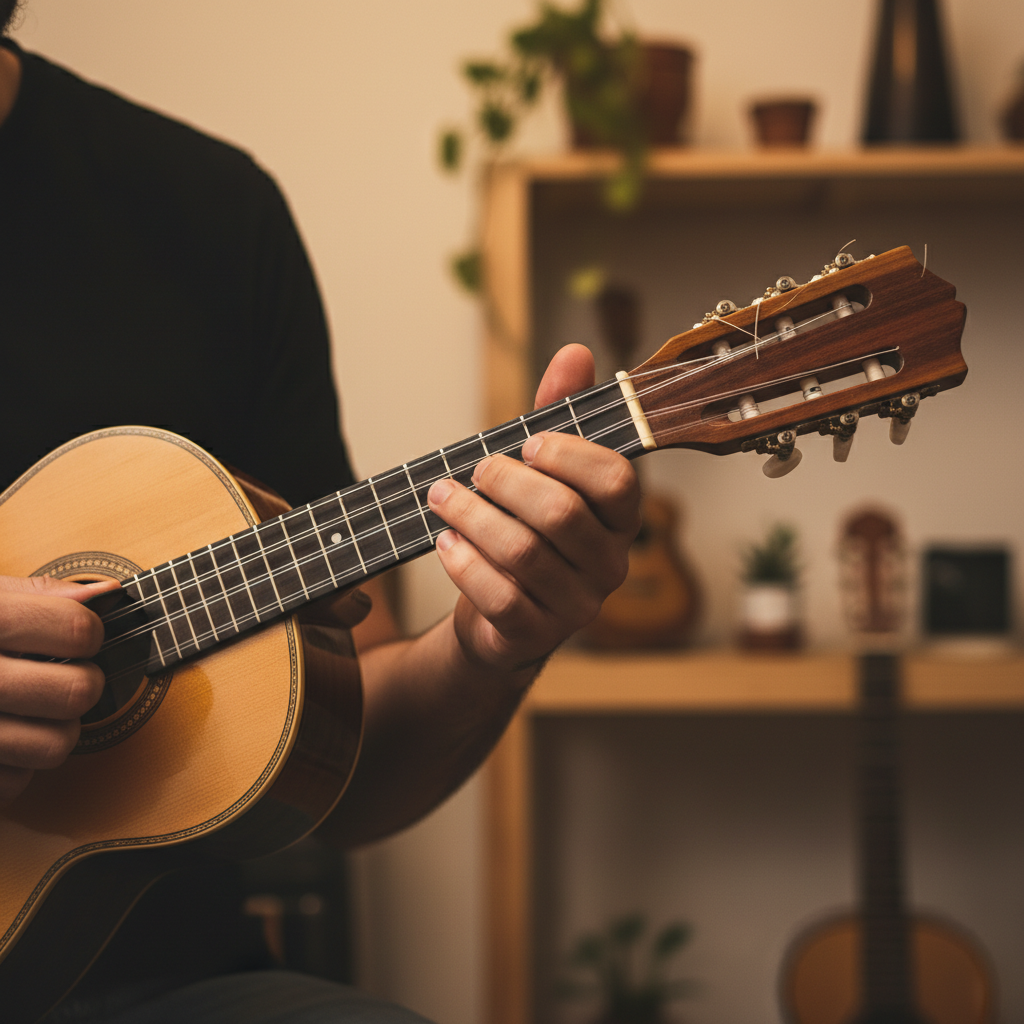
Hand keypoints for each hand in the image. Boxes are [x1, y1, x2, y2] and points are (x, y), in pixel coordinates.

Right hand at [0, 576, 117, 804]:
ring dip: (55, 731)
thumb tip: (106, 595)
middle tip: (63, 678)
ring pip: (56, 744)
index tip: (78, 636)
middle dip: (82, 685)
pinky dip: (15, 769)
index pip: (77, 628)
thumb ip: (33, 596)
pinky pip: (17, 784)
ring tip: (31, 713)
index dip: (89, 632)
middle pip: (77, 691)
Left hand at [427, 344, 640, 671]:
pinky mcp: (536, 636)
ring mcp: (577, 606)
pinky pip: (500, 597)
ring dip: (472, 517)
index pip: (617, 481)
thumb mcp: (541, 469)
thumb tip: (576, 352)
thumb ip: (559, 414)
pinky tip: (446, 542)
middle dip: (504, 483)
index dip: (570, 456)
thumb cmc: (525, 527)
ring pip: (523, 554)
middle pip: (561, 514)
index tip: (528, 444)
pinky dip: (464, 564)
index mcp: (621, 519)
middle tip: (473, 471)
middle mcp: (609, 565)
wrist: (501, 615)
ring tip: (442, 498)